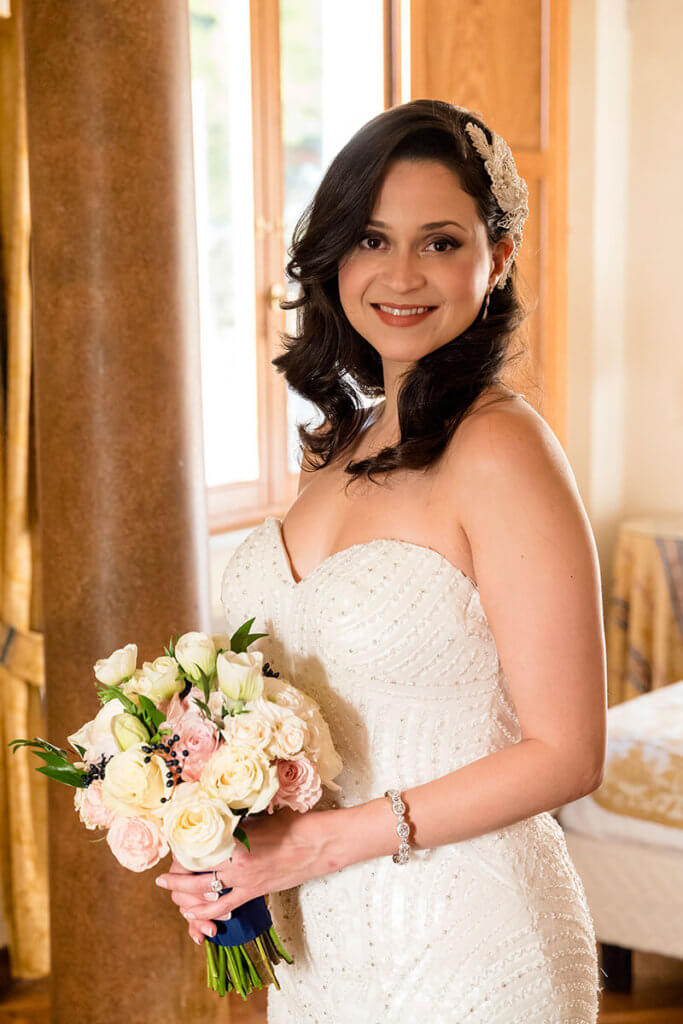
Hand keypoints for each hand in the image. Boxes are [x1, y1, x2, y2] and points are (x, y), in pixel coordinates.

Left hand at [155, 807, 344, 934]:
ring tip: (170, 893)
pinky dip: (205, 912)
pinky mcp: (254, 893)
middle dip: (176, 877)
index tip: (171, 846)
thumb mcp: (259, 818)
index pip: (196, 850)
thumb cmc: (293, 825)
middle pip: (195, 874)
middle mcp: (237, 866)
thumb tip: (214, 819)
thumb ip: (235, 823)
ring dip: (184, 896)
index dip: (180, 851)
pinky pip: (223, 907)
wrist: (319, 844)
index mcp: (236, 843)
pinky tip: (193, 913)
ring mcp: (245, 882)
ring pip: (205, 894)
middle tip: (163, 876)